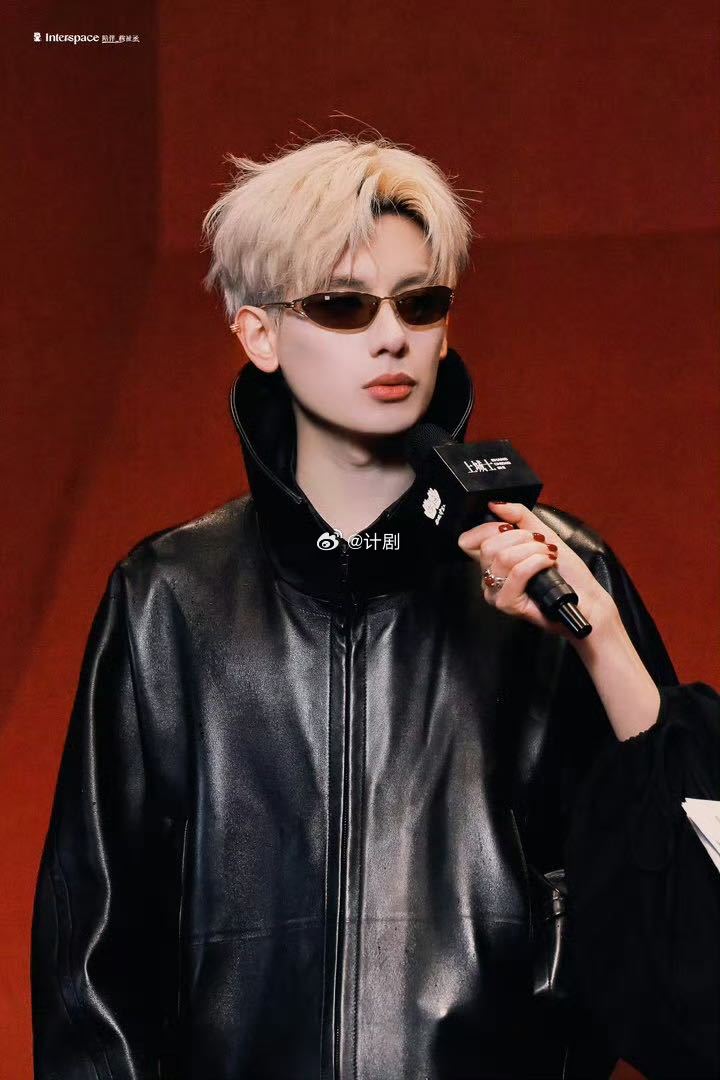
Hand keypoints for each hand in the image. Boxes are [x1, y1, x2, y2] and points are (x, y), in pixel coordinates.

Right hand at [457, 501, 617, 641]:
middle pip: (488, 546)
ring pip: (503, 557)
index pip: (468, 540)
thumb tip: (495, 504)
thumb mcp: (541, 532)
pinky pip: (517, 572)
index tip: (512, 528)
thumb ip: (518, 515)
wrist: (583, 596)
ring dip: (533, 550)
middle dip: (521, 538)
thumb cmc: (564, 570)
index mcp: (491, 560)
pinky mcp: (508, 604)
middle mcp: (488, 577)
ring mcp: (495, 592)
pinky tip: (549, 564)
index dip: (489, 527)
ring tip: (548, 555)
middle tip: (540, 544)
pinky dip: (537, 562)